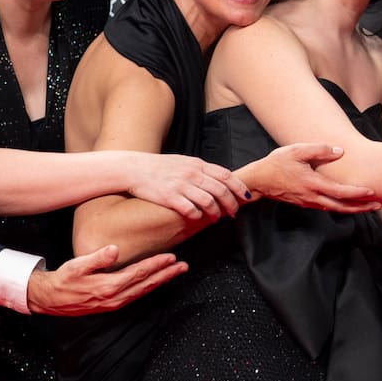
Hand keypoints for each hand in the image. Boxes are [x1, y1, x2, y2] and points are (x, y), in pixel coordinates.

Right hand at [25, 246, 186, 315]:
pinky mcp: (112, 304)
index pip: (138, 273)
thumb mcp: (76, 266)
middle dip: (166, 274)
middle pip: (146, 284)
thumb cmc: (63, 280)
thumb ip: (96, 258)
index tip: (171, 257)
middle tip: (183, 266)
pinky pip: (136, 295)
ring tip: (176, 271)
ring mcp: (114, 303)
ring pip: (143, 291)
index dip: (156, 265)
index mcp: (108, 286)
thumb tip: (114, 249)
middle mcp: (114, 297)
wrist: (50, 300)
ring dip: (161, 281)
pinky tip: (156, 281)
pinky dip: (149, 287)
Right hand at [127, 153, 250, 220]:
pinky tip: (198, 218)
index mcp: (197, 164)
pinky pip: (190, 209)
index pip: (226, 175)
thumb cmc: (160, 167)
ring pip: (208, 201)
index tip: (246, 196)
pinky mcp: (169, 197)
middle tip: (234, 213)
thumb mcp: (184, 162)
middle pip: (220, 190)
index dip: (239, 187)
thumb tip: (220, 179)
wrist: (134, 168)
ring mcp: (181, 185)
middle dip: (231, 203)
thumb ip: (201, 170)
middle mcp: (192, 173)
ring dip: (216, 212)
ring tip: (216, 218)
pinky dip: (197, 215)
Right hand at [243, 143, 380, 213]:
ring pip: (335, 208)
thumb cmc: (276, 163)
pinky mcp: (305, 203)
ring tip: (368, 205)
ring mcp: (309, 202)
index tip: (372, 193)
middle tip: (378, 205)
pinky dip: (340, 206)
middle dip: (361, 207)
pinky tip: (347, 203)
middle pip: (342, 207)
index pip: (340, 192)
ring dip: (352, 208)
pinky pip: (327, 206)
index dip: (357, 194)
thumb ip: (319, 150)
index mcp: (313, 184)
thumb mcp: (296, 150)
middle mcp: (313, 197)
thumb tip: (340, 151)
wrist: (258, 181)